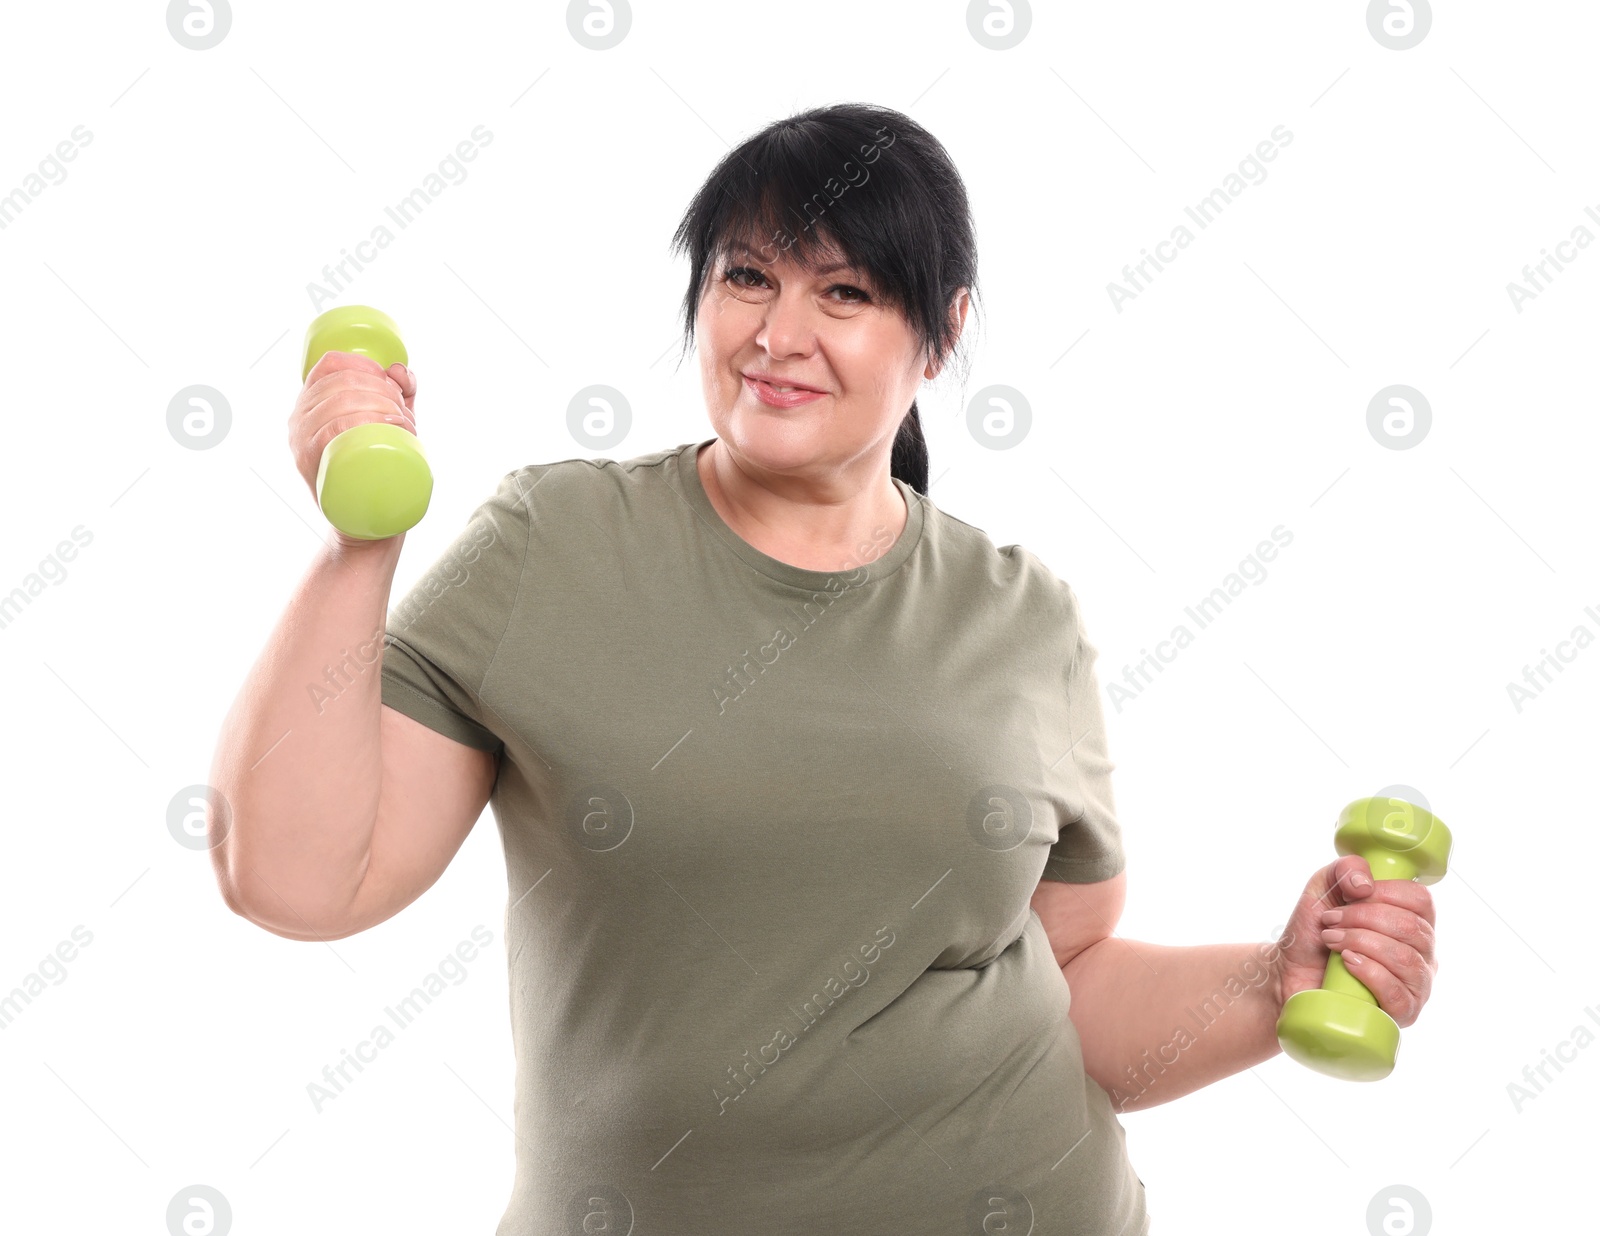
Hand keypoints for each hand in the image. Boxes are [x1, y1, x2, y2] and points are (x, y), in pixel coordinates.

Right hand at [288, 350, 417, 501]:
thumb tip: (400, 370)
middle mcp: (299, 417)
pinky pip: (332, 429)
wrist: (364, 523)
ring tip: (406, 425)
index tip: (392, 383)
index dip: (365, 364)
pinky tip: (391, 426)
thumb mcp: (388, 424)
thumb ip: (399, 394)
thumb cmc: (375, 469)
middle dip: (385, 390)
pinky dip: (366, 421)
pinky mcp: (309, 462)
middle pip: (343, 382)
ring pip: (341, 403)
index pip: (331, 363)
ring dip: (384, 406)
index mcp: (311, 402)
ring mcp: (301, 440)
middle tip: (406, 415)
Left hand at [1270, 854, 1438, 1028]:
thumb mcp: (1322, 889)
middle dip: (1363, 919)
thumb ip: (1344, 870)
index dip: (1383, 893)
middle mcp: (1422, 952)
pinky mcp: (1403, 1012)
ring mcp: (1416, 984)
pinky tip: (1348, 963)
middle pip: (1411, 927)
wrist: (1290, 972)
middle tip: (1330, 921)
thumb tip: (1365, 885)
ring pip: (1405, 959)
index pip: (1420, 900)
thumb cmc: (1314, 932)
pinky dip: (1370, 973)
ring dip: (1360, 943)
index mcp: (1413, 920)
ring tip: (1332, 941)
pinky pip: (1398, 993)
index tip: (1348, 897)